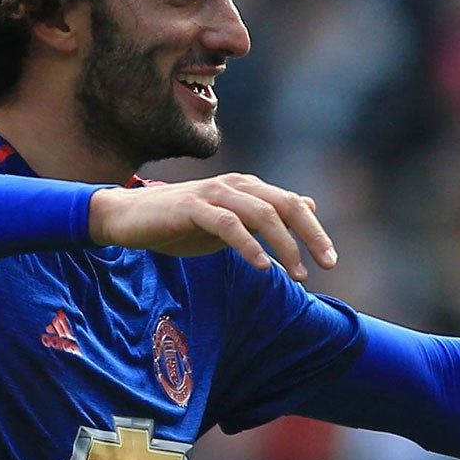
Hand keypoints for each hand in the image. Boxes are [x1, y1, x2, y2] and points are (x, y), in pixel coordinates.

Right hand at [88, 172, 336, 281]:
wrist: (128, 218)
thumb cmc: (181, 223)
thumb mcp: (232, 222)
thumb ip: (267, 215)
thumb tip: (307, 205)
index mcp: (248, 189)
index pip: (292, 205)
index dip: (315, 231)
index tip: (330, 260)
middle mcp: (235, 186)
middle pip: (284, 205)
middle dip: (310, 235)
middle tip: (327, 264)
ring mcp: (213, 194)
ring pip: (261, 214)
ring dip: (284, 245)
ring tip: (298, 274)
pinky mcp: (192, 207)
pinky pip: (227, 224)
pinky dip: (248, 245)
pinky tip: (262, 266)